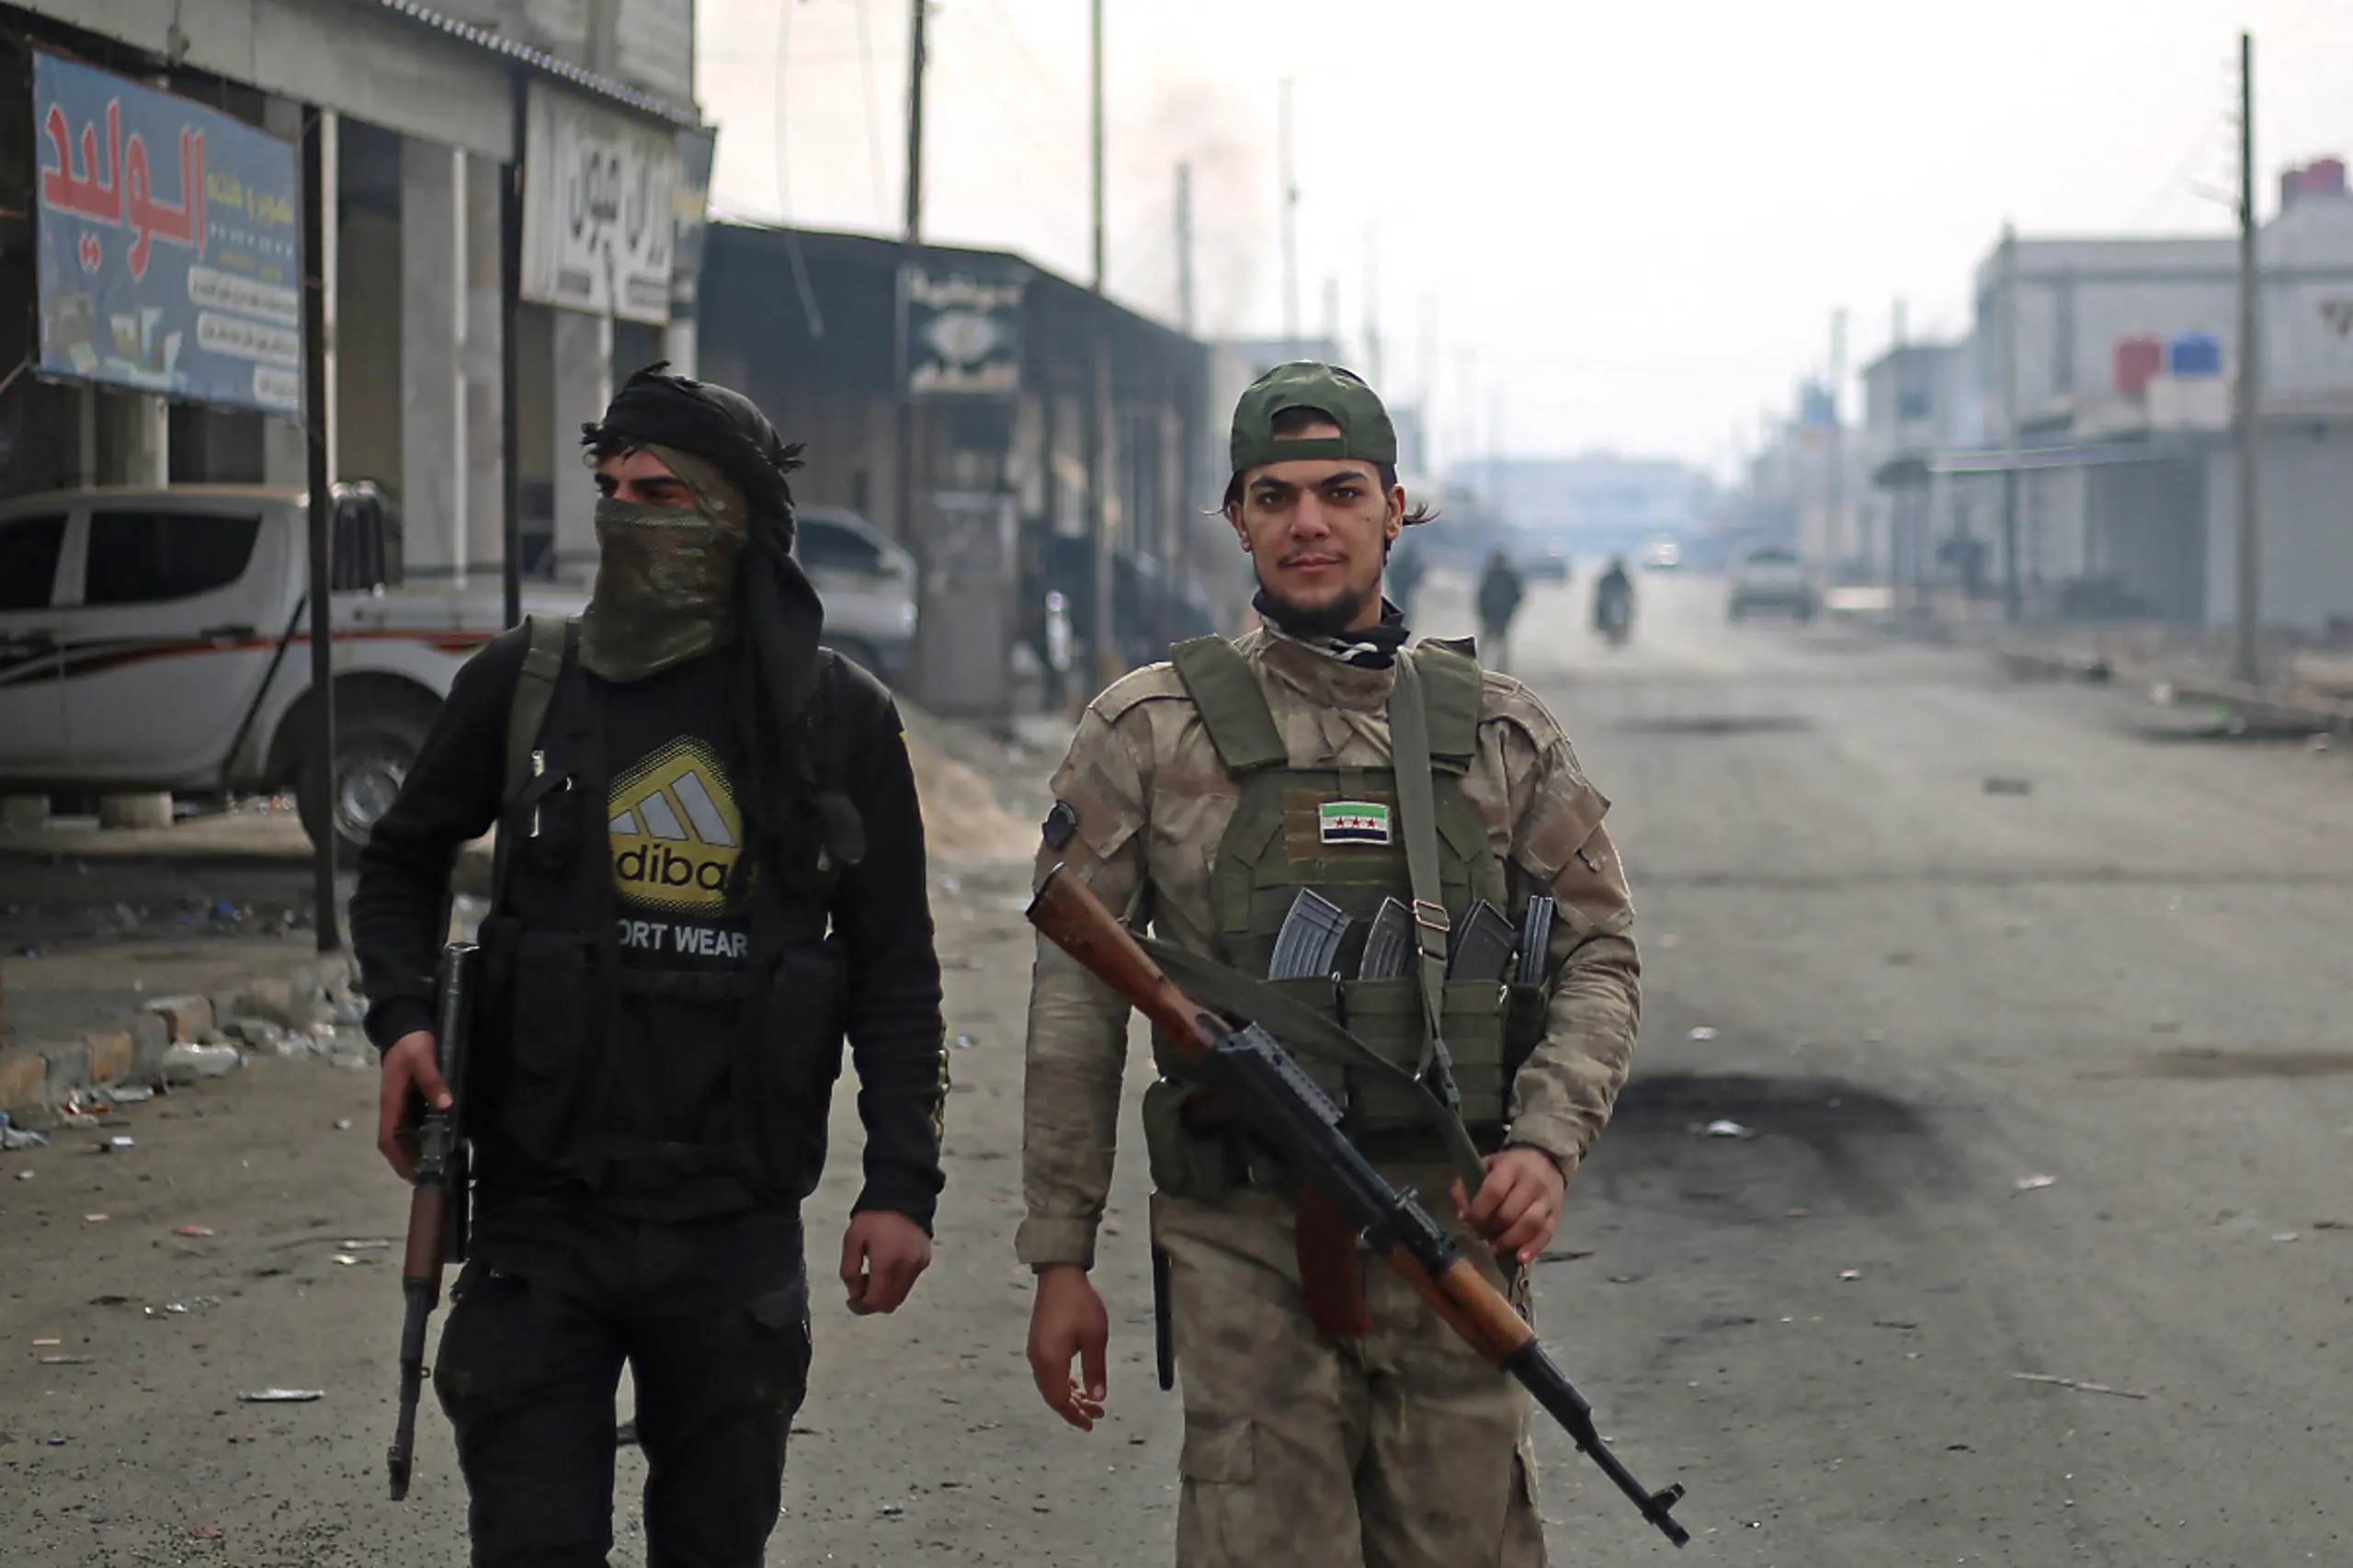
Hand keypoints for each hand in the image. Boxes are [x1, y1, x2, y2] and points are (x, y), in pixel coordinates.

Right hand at [376, 1030, 449, 1181]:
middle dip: (409, 1161)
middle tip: (432, 1176)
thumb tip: (445, 1104)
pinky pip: (416, 1122)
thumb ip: (432, 1080)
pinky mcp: (412, 1098)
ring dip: (418, 1150)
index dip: (398, 1159)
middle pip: (395, 1142)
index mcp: (390, 1101)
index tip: (412, 1175)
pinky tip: (443, 1139)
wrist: (406, 1025)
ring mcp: (402, 1103)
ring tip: (440, 1164)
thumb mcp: (422, 1058)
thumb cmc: (411, 1043)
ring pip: (406, 1134)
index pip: (387, 1138)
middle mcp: (393, 1107)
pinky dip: (426, 1135)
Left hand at [840, 1210, 931, 1315]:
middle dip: (872, 1303)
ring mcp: (918, 1265)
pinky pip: (908, 1282)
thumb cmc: (873, 1218)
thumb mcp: (852, 1240)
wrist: (902, 1194)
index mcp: (887, 1263)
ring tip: (873, 1275)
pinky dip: (896, 1284)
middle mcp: (906, 1268)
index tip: (851, 1302)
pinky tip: (887, 1267)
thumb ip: (850, 1270)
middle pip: (890, 1303)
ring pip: (900, 1295)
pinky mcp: (925, 1260)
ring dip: (884, 1294)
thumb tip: (855, 1294)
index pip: (876, 1301)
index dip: (861, 1307)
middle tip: (860, 1288)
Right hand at [1027, 1264, 1108, 1430]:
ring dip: (1070, 1396)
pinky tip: (1077, 1384)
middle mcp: (1038, 1360)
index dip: (1075, 1415)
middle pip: (1053, 1395)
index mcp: (1051, 1361)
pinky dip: (1063, 1383)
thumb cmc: (1079, 1304)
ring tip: (1091, 1402)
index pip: (1060, 1400)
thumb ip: (1095, 1370)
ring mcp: (1036, 1351)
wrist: (1060, 1276)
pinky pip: (1049, 1373)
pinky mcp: (1038, 1343)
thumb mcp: (1095, 1338)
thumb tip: (1098, 1397)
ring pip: (1051, 1385)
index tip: (1091, 1423)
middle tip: (1096, 1416)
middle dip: (1074, 1408)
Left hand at [1452, 1147, 1568, 1265]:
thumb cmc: (1508, 1166)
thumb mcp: (1484, 1166)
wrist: (1545, 1161)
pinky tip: (1520, 1258)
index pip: (1494, 1191)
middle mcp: (1532, 1182)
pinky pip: (1546, 1235)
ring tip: (1494, 1247)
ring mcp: (1547, 1200)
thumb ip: (1466, 1187)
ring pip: (1530, 1226)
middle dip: (1491, 1229)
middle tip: (1479, 1235)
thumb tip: (1463, 1217)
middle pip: (1510, 1213)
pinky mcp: (1556, 1215)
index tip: (1468, 1222)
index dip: (1478, 1211)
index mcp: (1511, 1166)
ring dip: (1509, 1241)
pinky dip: (1533, 1248)